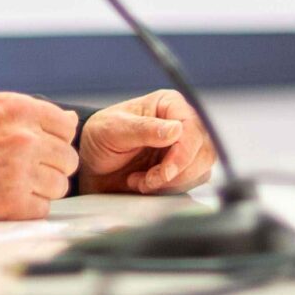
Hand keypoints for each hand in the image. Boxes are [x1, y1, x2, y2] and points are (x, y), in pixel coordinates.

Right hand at [0, 92, 80, 220]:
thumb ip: (31, 112)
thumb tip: (71, 120)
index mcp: (19, 110)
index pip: (66, 126)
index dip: (54, 139)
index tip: (39, 148)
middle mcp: (24, 138)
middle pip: (68, 158)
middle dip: (51, 166)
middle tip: (26, 170)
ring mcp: (20, 172)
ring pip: (60, 186)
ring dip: (43, 189)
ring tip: (16, 184)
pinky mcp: (12, 203)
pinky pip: (43, 209)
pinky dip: (29, 208)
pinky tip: (7, 199)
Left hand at [77, 89, 215, 194]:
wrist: (91, 166)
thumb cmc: (99, 139)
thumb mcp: (113, 130)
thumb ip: (144, 129)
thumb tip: (176, 129)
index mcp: (168, 105)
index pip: (193, 127)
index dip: (184, 153)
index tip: (165, 171)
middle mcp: (181, 123)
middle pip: (203, 150)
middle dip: (178, 172)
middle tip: (149, 179)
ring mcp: (184, 147)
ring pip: (201, 169)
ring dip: (172, 182)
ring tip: (142, 181)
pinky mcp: (182, 169)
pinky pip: (191, 182)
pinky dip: (169, 189)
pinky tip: (145, 184)